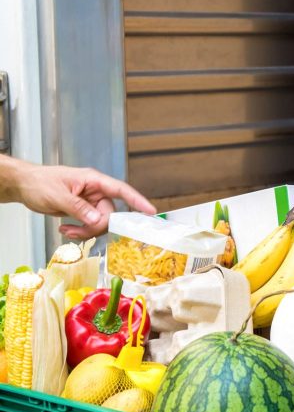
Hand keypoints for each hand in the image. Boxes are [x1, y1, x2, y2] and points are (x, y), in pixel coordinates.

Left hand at [15, 163, 155, 238]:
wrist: (25, 186)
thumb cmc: (40, 183)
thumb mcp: (58, 196)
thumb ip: (79, 208)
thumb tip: (99, 220)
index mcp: (93, 180)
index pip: (121, 190)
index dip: (137, 200)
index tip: (150, 211)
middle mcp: (95, 191)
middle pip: (110, 213)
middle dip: (95, 226)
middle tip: (75, 230)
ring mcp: (90, 202)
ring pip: (100, 223)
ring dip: (85, 231)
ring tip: (66, 230)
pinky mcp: (84, 211)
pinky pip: (90, 225)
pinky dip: (80, 231)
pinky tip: (65, 229)